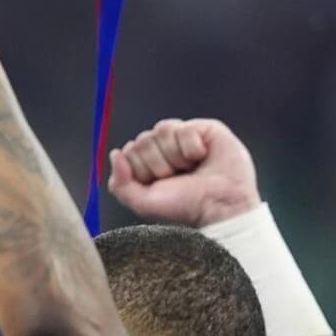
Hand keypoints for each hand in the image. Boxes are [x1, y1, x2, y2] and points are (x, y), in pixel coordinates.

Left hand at [107, 118, 260, 227]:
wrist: (220, 206)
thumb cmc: (185, 206)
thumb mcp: (143, 203)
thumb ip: (120, 184)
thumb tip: (115, 154)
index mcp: (149, 163)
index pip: (129, 151)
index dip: (142, 169)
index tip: (160, 183)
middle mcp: (165, 148)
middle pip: (144, 140)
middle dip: (158, 163)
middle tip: (178, 177)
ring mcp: (183, 137)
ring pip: (162, 130)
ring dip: (175, 156)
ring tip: (191, 168)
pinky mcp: (204, 129)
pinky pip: (183, 128)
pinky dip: (191, 147)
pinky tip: (202, 157)